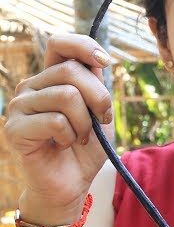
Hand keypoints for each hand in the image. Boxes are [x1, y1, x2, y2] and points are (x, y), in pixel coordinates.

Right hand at [3, 34, 112, 216]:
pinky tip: (63, 145)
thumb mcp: (99, 110)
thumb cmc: (86, 146)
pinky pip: (55, 121)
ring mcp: (20, 105)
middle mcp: (32, 86)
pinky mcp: (15, 128)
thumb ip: (95, 83)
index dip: (84, 46)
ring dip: (85, 122)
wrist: (72, 182)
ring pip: (66, 96)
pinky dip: (70, 136)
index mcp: (51, 77)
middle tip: (100, 121)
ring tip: (79, 137)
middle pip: (71, 71)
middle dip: (98, 98)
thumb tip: (100, 59)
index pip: (61, 43)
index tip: (105, 63)